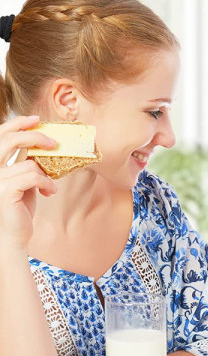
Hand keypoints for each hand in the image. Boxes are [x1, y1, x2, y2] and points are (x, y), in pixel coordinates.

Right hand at [0, 116, 56, 249]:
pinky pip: (34, 177)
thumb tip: (41, 144)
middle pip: (9, 140)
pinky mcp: (5, 191)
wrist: (13, 236)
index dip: (17, 123)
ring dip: (46, 174)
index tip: (36, 119)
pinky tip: (49, 193)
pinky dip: (47, 184)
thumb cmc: (18, 208)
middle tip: (54, 143)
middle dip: (35, 137)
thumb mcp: (22, 180)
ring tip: (49, 186)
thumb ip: (24, 162)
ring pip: (28, 163)